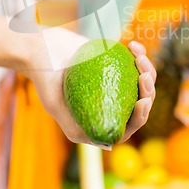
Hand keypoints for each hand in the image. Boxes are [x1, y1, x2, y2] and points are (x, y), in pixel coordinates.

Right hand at [24, 30, 155, 147]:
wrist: (40, 47)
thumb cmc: (44, 76)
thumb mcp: (55, 104)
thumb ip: (75, 126)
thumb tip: (105, 143)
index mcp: (99, 120)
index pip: (128, 126)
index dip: (141, 116)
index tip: (142, 100)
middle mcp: (109, 104)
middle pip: (139, 103)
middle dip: (148, 91)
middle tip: (144, 74)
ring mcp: (114, 84)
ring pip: (141, 83)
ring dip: (147, 71)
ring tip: (139, 57)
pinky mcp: (116, 65)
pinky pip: (134, 63)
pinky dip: (137, 55)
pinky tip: (133, 45)